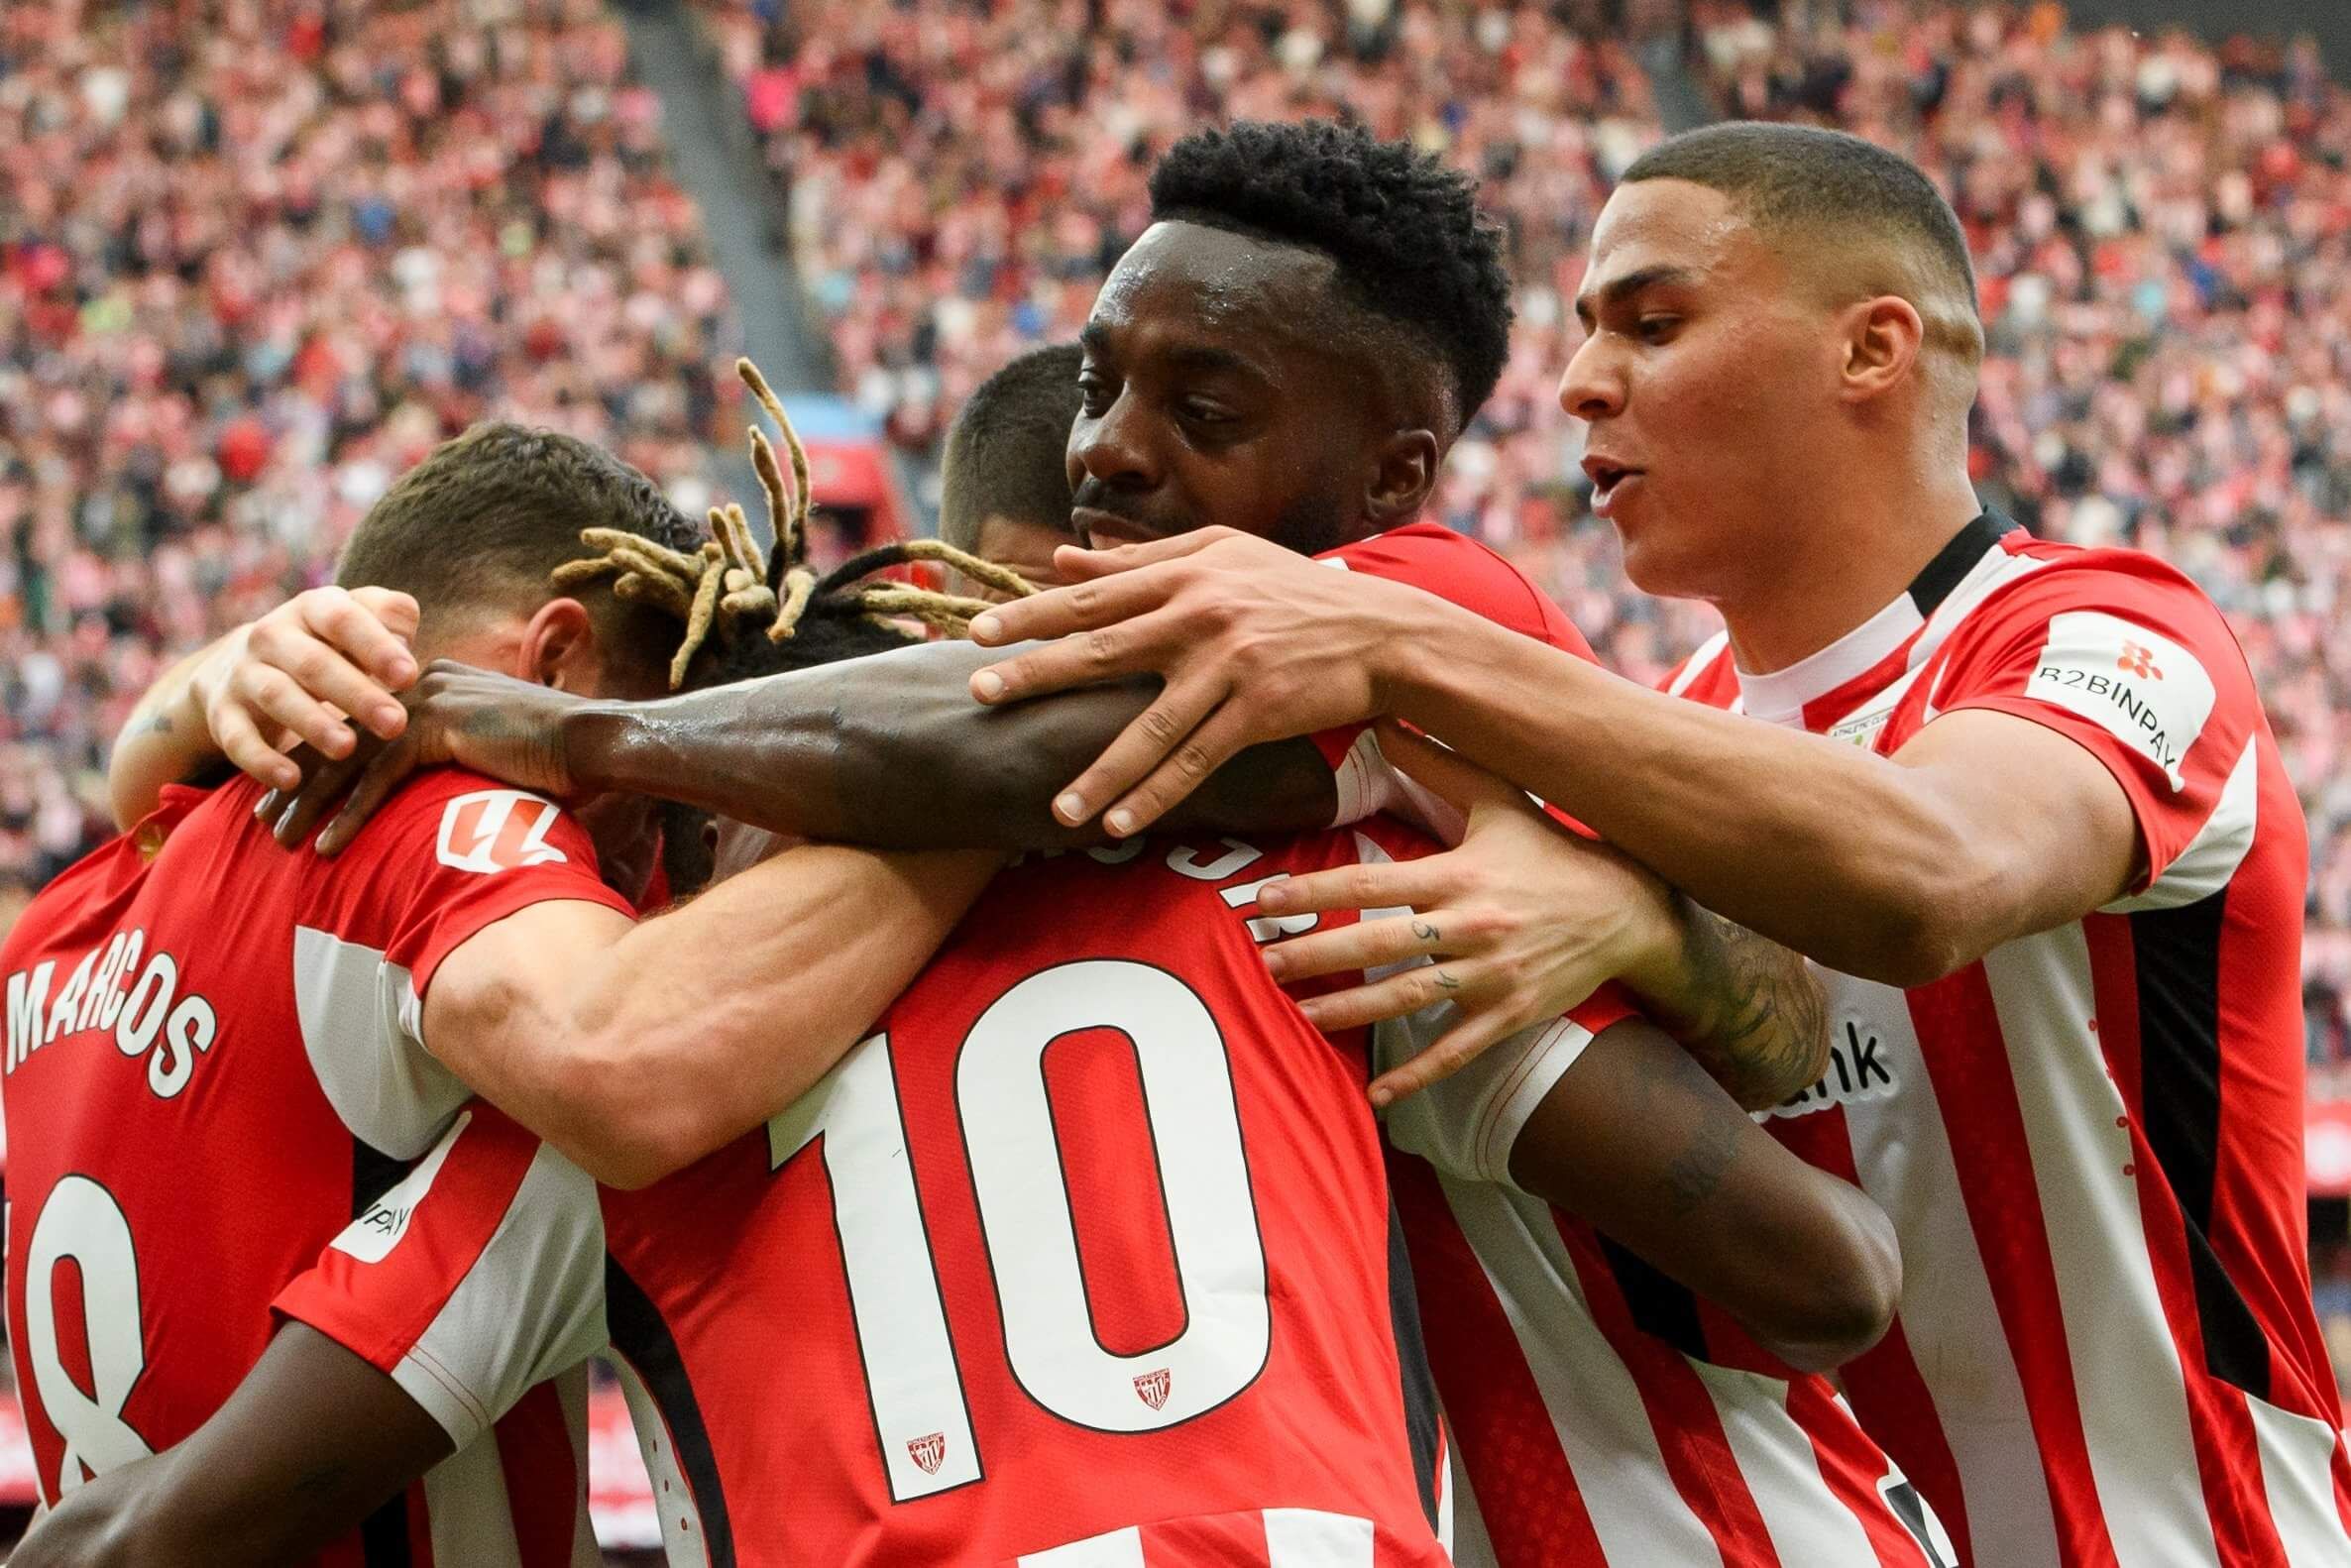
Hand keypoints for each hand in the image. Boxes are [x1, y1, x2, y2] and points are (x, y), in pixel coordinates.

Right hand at [193, 586, 419, 790]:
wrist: (241, 665)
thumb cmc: (328, 645)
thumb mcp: (358, 620)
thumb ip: (390, 617)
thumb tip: (404, 639)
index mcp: (312, 609)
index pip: (342, 618)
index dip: (375, 646)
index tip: (409, 677)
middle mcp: (272, 636)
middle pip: (313, 662)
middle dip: (355, 694)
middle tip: (395, 723)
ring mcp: (244, 674)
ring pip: (276, 696)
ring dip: (312, 724)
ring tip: (346, 748)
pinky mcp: (224, 715)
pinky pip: (238, 739)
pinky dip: (262, 760)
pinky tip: (291, 779)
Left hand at [256, 660, 586, 853]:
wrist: (594, 742)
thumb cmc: (561, 757)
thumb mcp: (497, 749)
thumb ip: (463, 756)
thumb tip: (447, 791)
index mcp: (435, 682)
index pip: (361, 722)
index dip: (321, 759)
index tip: (291, 791)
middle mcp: (422, 683)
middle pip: (341, 735)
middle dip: (297, 779)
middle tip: (264, 816)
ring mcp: (426, 701)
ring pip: (347, 757)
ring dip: (309, 801)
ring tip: (277, 839)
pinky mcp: (434, 728)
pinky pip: (376, 778)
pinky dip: (347, 816)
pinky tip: (324, 849)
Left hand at [966, 528, 1436, 836]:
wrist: (1380, 631)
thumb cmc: (1293, 591)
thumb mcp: (1222, 555)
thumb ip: (1141, 561)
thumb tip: (1062, 560)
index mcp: (1185, 577)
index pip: (1093, 596)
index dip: (1032, 614)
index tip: (977, 631)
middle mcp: (1200, 617)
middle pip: (1104, 650)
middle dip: (1037, 673)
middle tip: (979, 692)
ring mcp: (1229, 667)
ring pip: (1150, 726)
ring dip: (1100, 772)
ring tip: (1056, 808)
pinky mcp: (1259, 712)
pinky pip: (1198, 760)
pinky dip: (1158, 793)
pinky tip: (1121, 821)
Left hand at [1253, 722, 1677, 1106]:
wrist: (1627, 908)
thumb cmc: (1551, 849)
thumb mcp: (1499, 798)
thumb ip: (1437, 763)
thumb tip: (1380, 718)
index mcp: (1460, 873)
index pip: (1371, 883)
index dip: (1313, 891)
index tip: (1263, 898)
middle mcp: (1472, 925)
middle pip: (1379, 944)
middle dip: (1315, 954)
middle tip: (1259, 961)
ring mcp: (1492, 974)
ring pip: (1408, 998)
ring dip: (1349, 1010)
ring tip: (1295, 1015)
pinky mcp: (1511, 1013)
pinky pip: (1457, 1048)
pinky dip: (1418, 1074)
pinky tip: (1377, 1096)